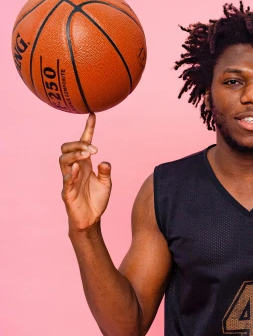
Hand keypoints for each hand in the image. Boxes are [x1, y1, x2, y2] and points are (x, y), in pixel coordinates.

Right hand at [60, 113, 111, 231]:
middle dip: (79, 144)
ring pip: (63, 160)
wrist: (91, 220)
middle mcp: (75, 169)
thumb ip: (106, 172)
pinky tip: (78, 167)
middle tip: (94, 149)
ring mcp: (69, 180)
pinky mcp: (67, 192)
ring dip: (75, 154)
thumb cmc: (96, 200)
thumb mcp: (106, 184)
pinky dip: (71, 172)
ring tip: (87, 155)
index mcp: (84, 164)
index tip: (92, 115)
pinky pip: (66, 180)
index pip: (83, 143)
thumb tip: (105, 161)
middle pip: (67, 148)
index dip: (88, 129)